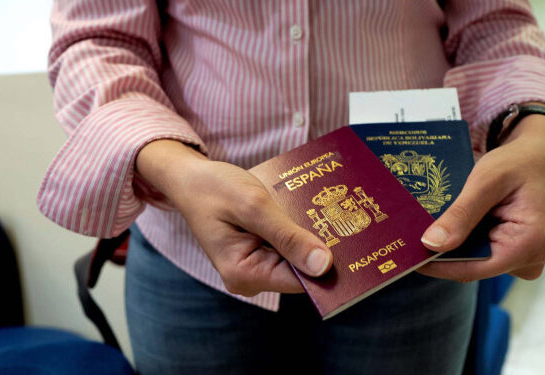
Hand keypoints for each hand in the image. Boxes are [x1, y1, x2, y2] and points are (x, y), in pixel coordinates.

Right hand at [136, 140, 332, 295]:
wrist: (190, 178)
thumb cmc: (213, 188)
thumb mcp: (252, 206)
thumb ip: (287, 236)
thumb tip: (323, 266)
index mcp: (244, 274)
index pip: (300, 281)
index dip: (328, 264)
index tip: (355, 244)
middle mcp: (250, 277)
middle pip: (300, 270)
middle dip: (321, 246)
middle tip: (345, 218)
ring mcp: (255, 266)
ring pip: (297, 256)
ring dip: (310, 234)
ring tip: (330, 210)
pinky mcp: (260, 252)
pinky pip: (288, 246)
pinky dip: (298, 229)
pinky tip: (310, 211)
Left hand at [418, 113, 544, 281]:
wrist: (538, 155)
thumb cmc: (518, 163)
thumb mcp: (486, 181)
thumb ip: (461, 214)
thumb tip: (432, 244)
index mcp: (529, 244)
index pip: (474, 268)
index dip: (439, 265)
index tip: (409, 258)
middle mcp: (530, 258)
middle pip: (473, 266)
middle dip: (442, 254)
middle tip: (408, 241)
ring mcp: (523, 257)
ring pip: (475, 260)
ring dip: (451, 246)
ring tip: (421, 230)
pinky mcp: (513, 251)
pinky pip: (481, 252)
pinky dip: (462, 240)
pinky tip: (443, 226)